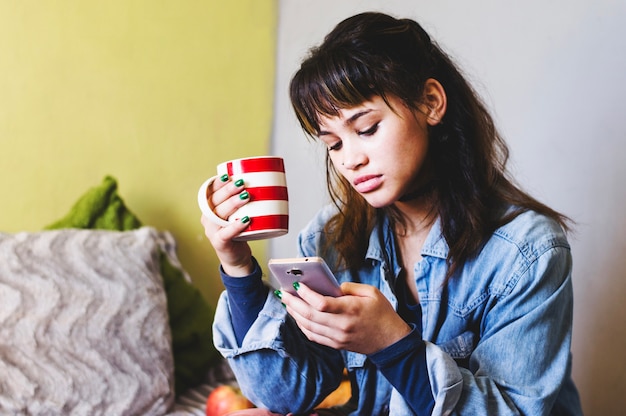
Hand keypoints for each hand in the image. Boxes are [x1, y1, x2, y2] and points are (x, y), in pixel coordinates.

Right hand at [200, 176, 253, 275]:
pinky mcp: (219, 242)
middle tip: (241, 183)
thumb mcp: (238, 214)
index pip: (210, 192)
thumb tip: (263, 182)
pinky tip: (245, 220)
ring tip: (246, 196)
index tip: (227, 175)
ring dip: (233, 204)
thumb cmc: (239, 232)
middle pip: (215, 201)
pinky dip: (236, 226)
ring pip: (219, 214)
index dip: (217, 183)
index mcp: (210, 208)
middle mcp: (208, 218)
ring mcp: (212, 231)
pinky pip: (226, 233)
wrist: (236, 257)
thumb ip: (244, 201)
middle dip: (228, 190)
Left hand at [280, 282, 411, 354]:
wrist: (391, 341)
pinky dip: (302, 326)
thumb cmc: (382, 313)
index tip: (297, 285)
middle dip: (293, 304)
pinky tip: (298, 316)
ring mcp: (338, 338)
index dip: (306, 294)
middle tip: (283, 294)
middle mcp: (342, 326)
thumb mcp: (371, 292)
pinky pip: (313, 336)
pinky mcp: (336, 345)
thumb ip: (349, 287)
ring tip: (287, 303)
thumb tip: (330, 286)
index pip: (321, 303)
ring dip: (295, 315)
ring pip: (308, 327)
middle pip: (310, 316)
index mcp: (351, 310)